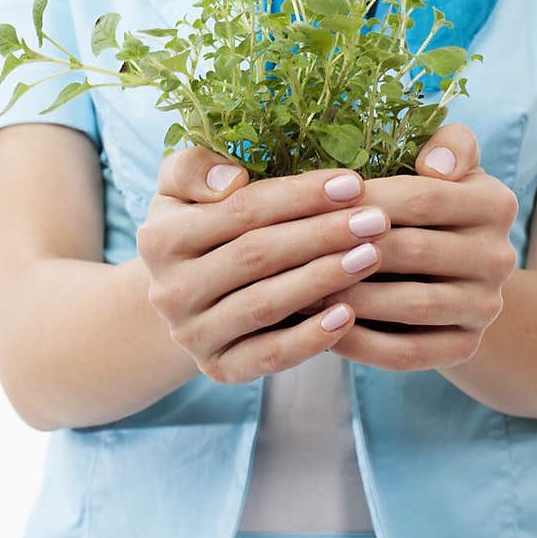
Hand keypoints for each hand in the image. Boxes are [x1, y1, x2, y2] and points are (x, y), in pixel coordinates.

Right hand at [135, 146, 390, 384]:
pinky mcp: (218, 370)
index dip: (299, 196)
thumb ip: (193, 168)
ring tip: (372, 255)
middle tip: (376, 220)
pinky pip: (269, 356)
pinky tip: (349, 314)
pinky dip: (310, 338)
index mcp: (159, 238)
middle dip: (322, 234)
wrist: (185, 294)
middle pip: (258, 256)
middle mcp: (170, 291)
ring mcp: (193, 335)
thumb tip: (232, 181)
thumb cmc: (199, 224)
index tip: (352, 183)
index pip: (241, 211)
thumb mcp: (180, 187)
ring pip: (266, 304)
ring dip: (324, 279)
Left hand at [310, 125, 518, 372]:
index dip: (368, 200)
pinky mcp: (466, 347)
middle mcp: (500, 257)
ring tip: (300, 288)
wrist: (460, 272)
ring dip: (351, 298)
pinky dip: (361, 344)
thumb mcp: (448, 164)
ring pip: (410, 305)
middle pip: (413, 251)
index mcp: (497, 203)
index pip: (424, 198)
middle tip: (296, 249)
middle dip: (350, 249)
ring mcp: (485, 307)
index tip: (317, 200)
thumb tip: (434, 166)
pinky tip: (321, 329)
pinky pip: (408, 352)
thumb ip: (447, 145)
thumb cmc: (435, 203)